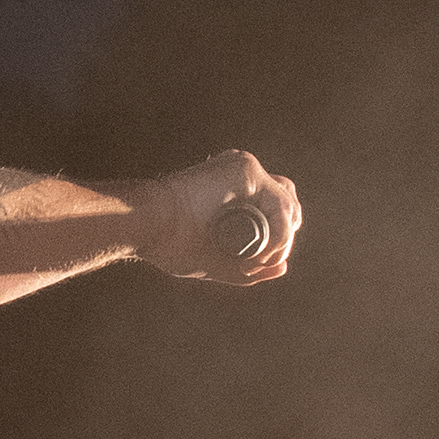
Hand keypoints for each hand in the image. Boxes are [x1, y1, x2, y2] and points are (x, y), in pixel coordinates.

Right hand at [140, 150, 299, 284]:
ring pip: (287, 203)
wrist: (151, 226)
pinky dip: (280, 229)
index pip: (274, 210)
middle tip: (267, 258)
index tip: (264, 260)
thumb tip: (283, 267)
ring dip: (283, 238)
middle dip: (286, 233)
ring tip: (262, 258)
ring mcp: (245, 170)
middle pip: (287, 202)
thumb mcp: (219, 263)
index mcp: (234, 192)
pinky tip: (265, 248)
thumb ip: (250, 269)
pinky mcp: (246, 169)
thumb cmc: (172, 245)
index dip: (279, 236)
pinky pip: (279, 201)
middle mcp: (242, 177)